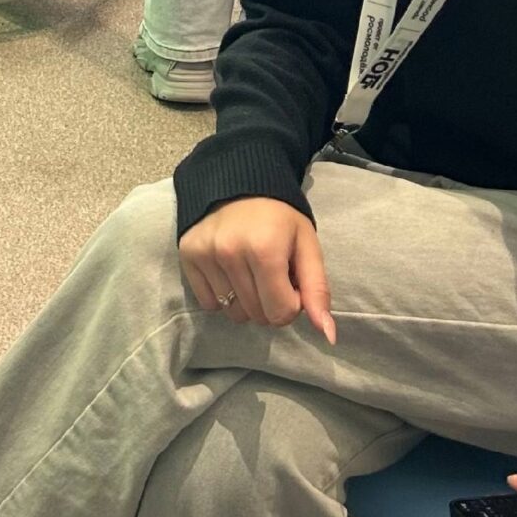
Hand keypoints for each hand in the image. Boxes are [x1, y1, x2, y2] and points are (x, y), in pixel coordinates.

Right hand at [178, 196, 336, 341]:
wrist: (238, 182)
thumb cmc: (279, 217)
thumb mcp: (307, 246)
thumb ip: (317, 290)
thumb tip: (329, 335)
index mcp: (265, 251)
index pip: (280, 313)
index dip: (291, 303)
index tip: (289, 281)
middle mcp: (230, 254)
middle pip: (257, 315)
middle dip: (269, 303)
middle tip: (270, 275)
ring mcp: (206, 255)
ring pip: (233, 313)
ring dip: (246, 302)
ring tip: (249, 273)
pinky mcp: (187, 255)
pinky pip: (208, 303)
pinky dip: (221, 297)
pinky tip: (228, 273)